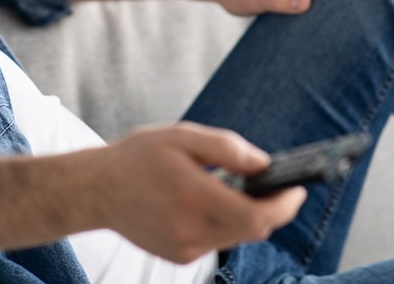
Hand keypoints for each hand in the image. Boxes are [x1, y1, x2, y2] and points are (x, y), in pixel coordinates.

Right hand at [85, 123, 306, 263]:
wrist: (95, 191)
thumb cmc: (138, 158)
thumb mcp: (181, 136)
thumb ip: (226, 148)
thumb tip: (264, 164)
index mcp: (195, 198)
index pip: (258, 216)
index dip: (285, 205)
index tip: (298, 189)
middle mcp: (192, 230)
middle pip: (254, 230)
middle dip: (273, 209)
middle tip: (280, 187)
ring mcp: (186, 249)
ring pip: (236, 236)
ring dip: (247, 215)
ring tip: (241, 190)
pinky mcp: (179, 256)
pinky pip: (216, 241)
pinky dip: (223, 223)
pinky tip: (209, 203)